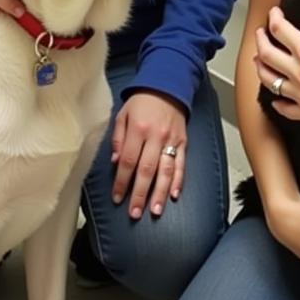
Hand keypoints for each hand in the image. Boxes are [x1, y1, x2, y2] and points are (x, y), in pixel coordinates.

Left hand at [111, 91, 186, 218]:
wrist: (167, 86)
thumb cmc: (141, 102)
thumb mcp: (122, 115)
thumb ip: (118, 139)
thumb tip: (116, 163)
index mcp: (138, 129)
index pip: (129, 161)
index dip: (122, 181)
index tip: (117, 198)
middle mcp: (156, 136)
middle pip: (147, 170)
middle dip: (140, 193)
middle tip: (135, 213)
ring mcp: (171, 140)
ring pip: (166, 170)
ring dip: (160, 192)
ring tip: (155, 210)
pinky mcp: (183, 142)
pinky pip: (182, 164)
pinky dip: (179, 180)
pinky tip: (175, 195)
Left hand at [254, 9, 299, 139]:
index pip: (281, 29)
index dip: (274, 18)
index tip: (275, 13)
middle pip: (267, 54)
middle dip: (261, 39)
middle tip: (261, 32)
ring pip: (269, 81)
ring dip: (261, 67)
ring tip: (260, 59)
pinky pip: (284, 108)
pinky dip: (276, 101)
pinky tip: (276, 98)